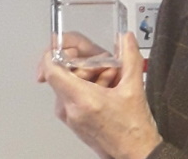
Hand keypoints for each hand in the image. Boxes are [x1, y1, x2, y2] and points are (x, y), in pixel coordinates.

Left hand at [37, 32, 161, 158]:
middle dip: (88, 65)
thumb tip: (126, 39)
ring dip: (90, 76)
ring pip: (70, 83)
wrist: (133, 153)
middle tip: (109, 68)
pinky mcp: (72, 120)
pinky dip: (89, 87)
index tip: (71, 48)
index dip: (57, 52)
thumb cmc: (133, 129)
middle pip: (66, 73)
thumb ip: (130, 58)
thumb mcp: (134, 88)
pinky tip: (108, 91)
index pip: (52, 70)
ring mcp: (69, 116)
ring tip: (112, 82)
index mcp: (82, 100)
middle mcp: (70, 109)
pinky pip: (73, 94)